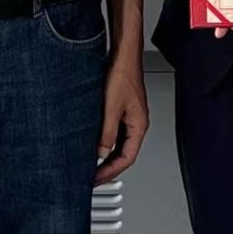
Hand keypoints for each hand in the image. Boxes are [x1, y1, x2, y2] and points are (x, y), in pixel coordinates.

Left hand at [95, 58, 149, 184]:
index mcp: (139, 125)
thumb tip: (101, 152)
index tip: (97, 179)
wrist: (124, 55)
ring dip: (107, 157)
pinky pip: (116, 134)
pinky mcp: (123, 110)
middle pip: (124, 154)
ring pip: (120, 145)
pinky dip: (106, 143)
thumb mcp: (111, 107)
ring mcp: (130, 117)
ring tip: (93, 166)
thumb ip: (107, 132)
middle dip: (109, 168)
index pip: (127, 158)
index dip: (111, 171)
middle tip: (93, 178)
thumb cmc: (123, 75)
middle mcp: (137, 123)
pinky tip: (96, 145)